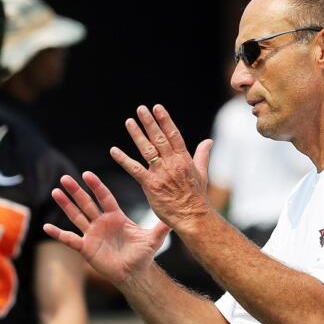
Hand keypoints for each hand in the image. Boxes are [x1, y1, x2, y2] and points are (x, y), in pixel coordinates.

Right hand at [44, 172, 169, 285]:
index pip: (104, 197)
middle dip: (76, 191)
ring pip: (76, 216)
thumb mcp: (154, 238)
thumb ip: (162, 226)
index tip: (87, 174)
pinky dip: (58, 233)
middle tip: (64, 177)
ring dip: (65, 205)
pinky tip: (46, 227)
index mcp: (116, 217)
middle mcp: (101, 223)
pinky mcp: (86, 248)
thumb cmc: (143, 255)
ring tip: (55, 192)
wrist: (135, 274)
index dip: (96, 186)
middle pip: (86, 203)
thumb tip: (178, 213)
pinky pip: (70, 239)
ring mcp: (92, 234)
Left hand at [114, 104, 213, 232]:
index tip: (157, 108)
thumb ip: (202, 155)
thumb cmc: (197, 197)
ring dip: (137, 134)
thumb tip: (209, 141)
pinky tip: (114, 150)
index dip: (165, 120)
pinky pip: (134, 169)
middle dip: (149, 122)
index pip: (173, 134)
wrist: (193, 216)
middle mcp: (172, 163)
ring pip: (147, 149)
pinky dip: (123, 159)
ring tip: (129, 122)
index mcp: (184, 159)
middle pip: (159, 138)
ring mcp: (161, 173)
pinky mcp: (151, 185)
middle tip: (140, 109)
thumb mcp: (202, 173)